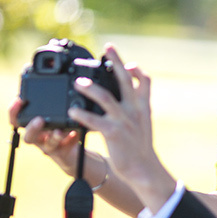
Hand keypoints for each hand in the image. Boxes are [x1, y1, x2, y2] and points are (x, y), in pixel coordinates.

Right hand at [7, 99, 82, 175]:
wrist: (73, 150)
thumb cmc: (60, 128)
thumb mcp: (54, 113)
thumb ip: (51, 102)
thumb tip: (53, 81)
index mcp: (32, 126)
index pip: (16, 120)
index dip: (14, 111)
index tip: (20, 100)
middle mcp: (38, 138)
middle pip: (28, 137)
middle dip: (32, 128)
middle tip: (39, 120)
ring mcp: (50, 146)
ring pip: (48, 144)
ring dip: (55, 136)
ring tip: (60, 130)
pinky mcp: (63, 153)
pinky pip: (66, 147)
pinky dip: (71, 139)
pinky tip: (75, 132)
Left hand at [67, 44, 176, 210]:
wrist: (144, 170)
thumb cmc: (139, 149)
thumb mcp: (142, 126)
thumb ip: (136, 111)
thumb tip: (128, 100)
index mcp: (142, 108)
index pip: (145, 81)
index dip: (136, 69)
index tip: (128, 63)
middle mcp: (134, 110)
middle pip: (126, 80)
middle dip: (116, 62)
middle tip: (107, 47)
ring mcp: (124, 121)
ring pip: (106, 97)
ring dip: (90, 87)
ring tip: (78, 83)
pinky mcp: (114, 133)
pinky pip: (95, 120)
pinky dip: (82, 114)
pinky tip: (72, 112)